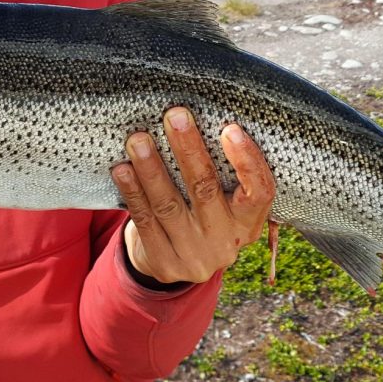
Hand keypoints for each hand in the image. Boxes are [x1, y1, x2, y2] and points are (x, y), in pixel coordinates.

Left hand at [111, 107, 275, 283]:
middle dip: (189, 150)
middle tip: (175, 116)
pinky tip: (123, 170)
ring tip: (139, 140)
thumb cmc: (205, 216)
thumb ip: (224, 174)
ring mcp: (193, 255)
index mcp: (248, 223)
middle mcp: (224, 241)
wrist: (179, 266)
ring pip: (169, 205)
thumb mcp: (227, 204)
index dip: (247, 161)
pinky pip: (145, 221)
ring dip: (152, 169)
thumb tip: (202, 119)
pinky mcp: (163, 262)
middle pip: (206, 190)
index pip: (259, 192)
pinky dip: (133, 192)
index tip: (230, 129)